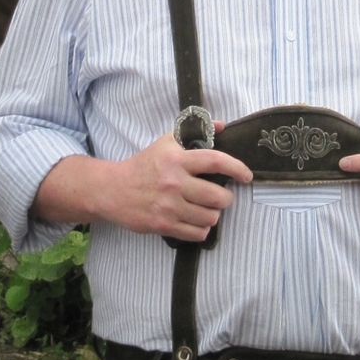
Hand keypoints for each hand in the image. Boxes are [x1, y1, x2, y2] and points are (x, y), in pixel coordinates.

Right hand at [101, 134, 253, 241]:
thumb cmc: (143, 166)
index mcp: (176, 160)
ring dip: (213, 214)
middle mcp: (174, 183)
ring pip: (210, 217)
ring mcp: (169, 206)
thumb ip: (194, 134)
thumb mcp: (166, 143)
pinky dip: (201, 229)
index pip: (215, 161)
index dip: (237, 168)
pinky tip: (195, 221)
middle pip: (218, 196)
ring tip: (205, 209)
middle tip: (220, 196)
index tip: (246, 175)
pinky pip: (197, 233)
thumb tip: (222, 126)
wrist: (113, 190)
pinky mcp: (164, 225)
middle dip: (226, 198)